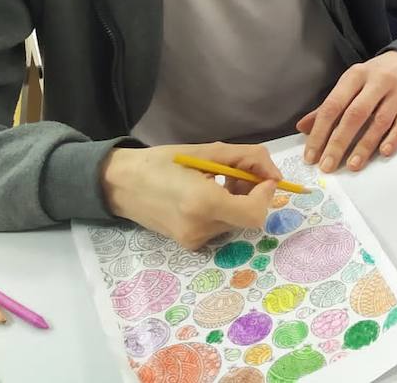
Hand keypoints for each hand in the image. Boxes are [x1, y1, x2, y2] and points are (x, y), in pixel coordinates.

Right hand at [100, 142, 279, 249]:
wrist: (121, 184)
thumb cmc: (163, 162)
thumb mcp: (209, 151)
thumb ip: (248, 158)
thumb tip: (275, 175)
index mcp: (203, 204)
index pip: (254, 213)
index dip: (266, 195)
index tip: (263, 177)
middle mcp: (199, 228)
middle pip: (248, 217)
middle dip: (253, 194)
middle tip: (238, 174)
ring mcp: (192, 241)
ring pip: (236, 222)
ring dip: (239, 201)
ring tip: (218, 181)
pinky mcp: (188, 244)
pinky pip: (220, 227)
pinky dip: (224, 210)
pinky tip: (207, 194)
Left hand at [297, 49, 396, 172]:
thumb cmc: (375, 77)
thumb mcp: (351, 84)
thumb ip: (329, 106)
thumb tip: (303, 127)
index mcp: (356, 75)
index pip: (333, 105)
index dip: (320, 132)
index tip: (312, 155)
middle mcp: (378, 80)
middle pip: (355, 114)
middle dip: (339, 142)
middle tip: (328, 165)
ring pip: (380, 121)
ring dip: (365, 146)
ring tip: (352, 165)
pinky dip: (394, 138)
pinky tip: (383, 152)